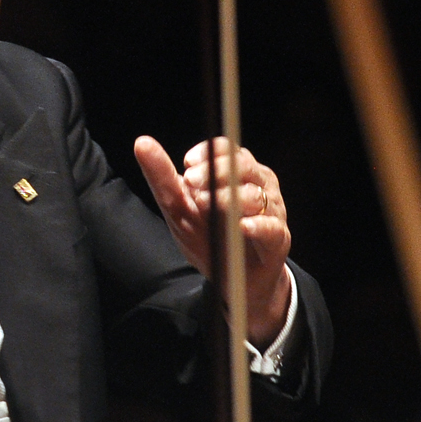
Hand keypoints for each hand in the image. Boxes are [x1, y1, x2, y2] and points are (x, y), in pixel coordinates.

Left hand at [135, 135, 294, 345]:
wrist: (234, 279)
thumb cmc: (209, 236)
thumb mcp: (179, 207)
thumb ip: (162, 177)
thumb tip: (142, 142)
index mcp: (235, 172)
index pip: (226, 148)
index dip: (208, 153)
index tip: (188, 165)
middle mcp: (257, 184)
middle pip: (242, 165)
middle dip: (215, 172)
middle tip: (192, 184)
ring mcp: (271, 209)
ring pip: (256, 194)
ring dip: (231, 199)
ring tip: (210, 206)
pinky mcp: (278, 238)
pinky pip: (271, 227)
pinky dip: (257, 226)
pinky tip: (242, 227)